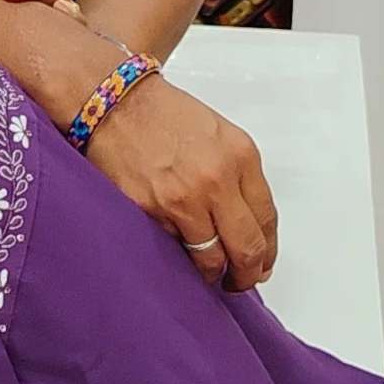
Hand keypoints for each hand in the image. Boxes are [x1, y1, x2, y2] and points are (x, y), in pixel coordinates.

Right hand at [84, 73, 278, 287]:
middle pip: (246, 249)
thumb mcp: (219, 134)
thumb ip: (238, 176)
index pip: (267, 219)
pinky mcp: (150, 212)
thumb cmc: (164, 115)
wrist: (115, 103)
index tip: (262, 263)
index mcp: (240, 157)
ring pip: (210, 260)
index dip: (267, 251)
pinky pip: (174, 250)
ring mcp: (183, 199)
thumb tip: (247, 223)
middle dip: (247, 274)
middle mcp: (216, 180)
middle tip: (241, 281)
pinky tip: (179, 253)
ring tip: (210, 274)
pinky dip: (178, 257)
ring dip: (213, 274)